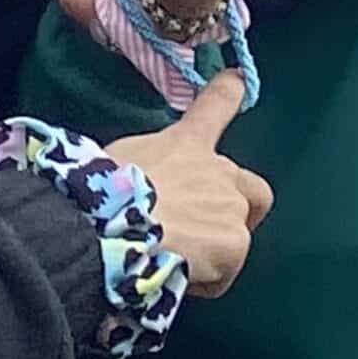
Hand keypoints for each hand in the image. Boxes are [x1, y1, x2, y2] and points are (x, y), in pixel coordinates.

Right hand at [110, 71, 273, 297]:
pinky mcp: (235, 244)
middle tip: (207, 232)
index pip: (215, 106)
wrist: (113, 224)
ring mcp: (232, 207)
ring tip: (174, 262)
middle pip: (252, 188)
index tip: (237, 79)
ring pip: (234, 236)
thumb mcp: (121, 162)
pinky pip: (223, 272)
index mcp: (186, 143)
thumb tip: (140, 186)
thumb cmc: (104, 190)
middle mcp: (219, 170)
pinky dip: (204, 279)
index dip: (228, 92)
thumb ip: (148, 168)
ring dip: (212, 251)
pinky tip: (176, 278)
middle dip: (239, 210)